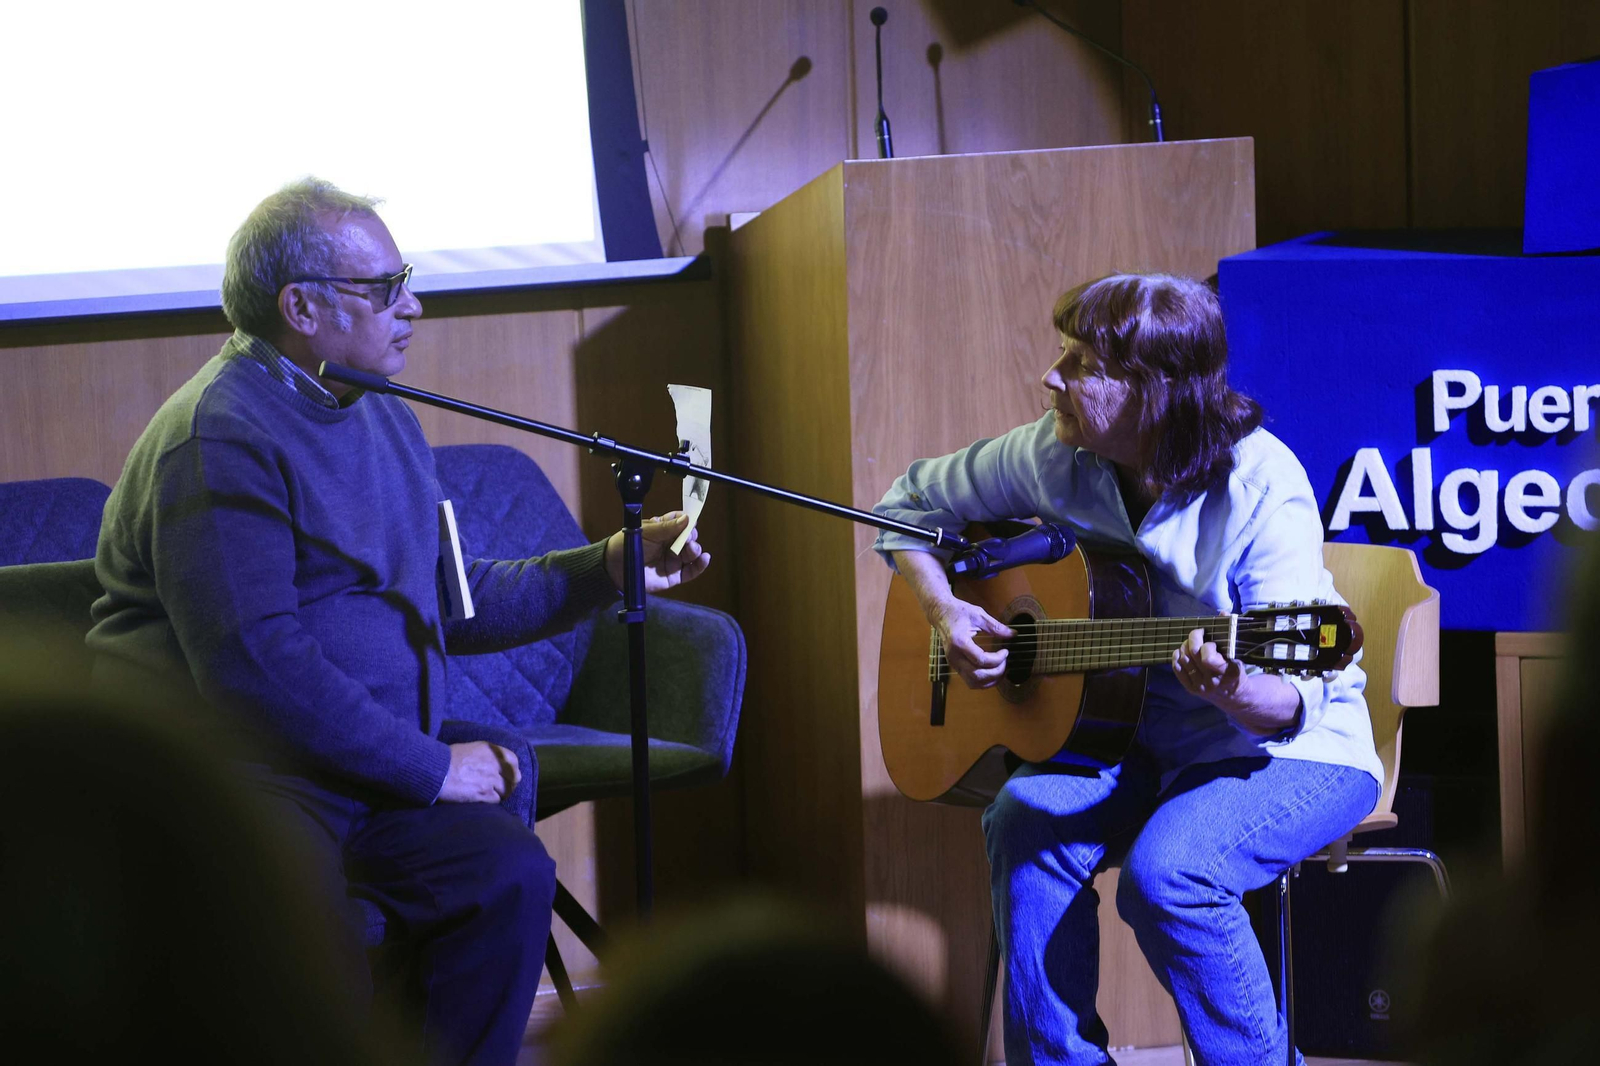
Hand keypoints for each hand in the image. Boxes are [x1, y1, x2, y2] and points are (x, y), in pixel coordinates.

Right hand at [438, 741, 520, 802]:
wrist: (435, 771)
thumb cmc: (446, 759)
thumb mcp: (469, 748)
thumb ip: (484, 755)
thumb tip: (489, 763)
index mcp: (491, 751)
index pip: (513, 760)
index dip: (511, 769)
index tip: (506, 774)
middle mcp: (494, 764)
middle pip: (514, 778)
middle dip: (509, 783)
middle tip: (500, 787)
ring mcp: (490, 779)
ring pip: (506, 791)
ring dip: (500, 794)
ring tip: (490, 794)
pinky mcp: (483, 793)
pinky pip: (496, 800)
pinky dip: (491, 801)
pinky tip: (482, 799)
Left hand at [604, 512, 711, 592]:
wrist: (614, 569)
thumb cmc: (627, 545)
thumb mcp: (647, 532)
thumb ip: (667, 527)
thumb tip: (687, 518)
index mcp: (663, 529)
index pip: (681, 521)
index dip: (687, 520)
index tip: (690, 521)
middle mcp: (670, 543)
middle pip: (689, 537)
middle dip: (691, 536)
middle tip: (688, 538)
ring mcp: (673, 560)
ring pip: (692, 553)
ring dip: (695, 549)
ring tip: (691, 549)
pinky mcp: (674, 575)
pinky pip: (691, 571)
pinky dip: (700, 565)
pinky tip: (704, 559)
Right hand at [928, 595, 1015, 688]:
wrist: (940, 613)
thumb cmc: (957, 612)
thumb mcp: (978, 615)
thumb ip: (996, 626)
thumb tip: (1013, 634)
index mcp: (959, 642)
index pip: (981, 660)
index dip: (997, 659)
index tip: (1005, 651)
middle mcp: (954, 656)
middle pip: (977, 675)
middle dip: (996, 672)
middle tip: (1005, 662)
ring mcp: (953, 663)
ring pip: (973, 682)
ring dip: (990, 680)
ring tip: (1001, 669)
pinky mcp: (954, 665)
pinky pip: (969, 681)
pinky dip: (983, 681)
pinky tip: (992, 672)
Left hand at [1171, 626, 1299, 734]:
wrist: (1234, 696)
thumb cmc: (1235, 670)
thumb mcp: (1237, 653)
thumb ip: (1229, 633)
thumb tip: (1222, 612)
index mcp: (1225, 672)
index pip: (1207, 657)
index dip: (1207, 645)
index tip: (1211, 641)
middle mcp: (1211, 682)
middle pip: (1192, 654)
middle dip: (1193, 638)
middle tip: (1198, 633)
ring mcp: (1200, 687)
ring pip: (1183, 660)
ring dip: (1184, 646)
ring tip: (1190, 642)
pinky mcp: (1191, 689)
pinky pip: (1178, 670)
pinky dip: (1177, 657)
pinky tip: (1180, 651)